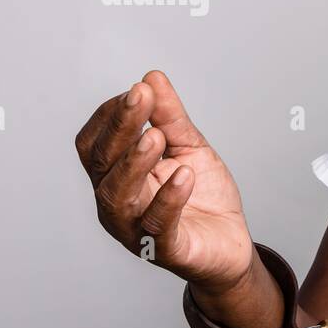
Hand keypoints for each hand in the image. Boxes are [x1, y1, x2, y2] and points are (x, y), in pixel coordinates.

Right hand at [74, 70, 255, 292]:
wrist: (231, 243)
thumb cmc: (202, 196)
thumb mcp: (190, 148)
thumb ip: (171, 117)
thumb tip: (153, 78)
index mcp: (115, 175)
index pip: (95, 143)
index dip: (111, 115)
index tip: (139, 90)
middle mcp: (115, 202)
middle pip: (103, 163)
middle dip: (120, 127)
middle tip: (141, 97)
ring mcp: (134, 229)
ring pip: (119, 196)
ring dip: (135, 162)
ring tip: (157, 137)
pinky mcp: (164, 250)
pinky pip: (157, 226)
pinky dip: (169, 199)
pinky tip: (184, 175)